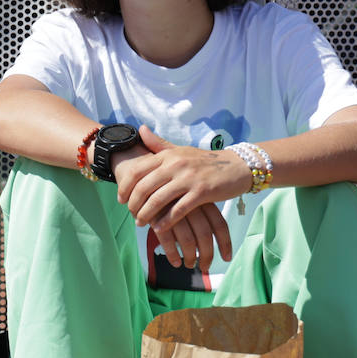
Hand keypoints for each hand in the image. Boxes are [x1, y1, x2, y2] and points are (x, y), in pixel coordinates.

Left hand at [113, 126, 237, 270]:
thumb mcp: (180, 150)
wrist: (236, 166)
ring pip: (158, 200)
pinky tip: (159, 229)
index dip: (125, 186)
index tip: (121, 199)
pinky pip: (178, 210)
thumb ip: (158, 143)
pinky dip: (166, 222)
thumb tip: (140, 129)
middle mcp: (175, 164)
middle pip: (144, 187)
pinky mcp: (202, 192)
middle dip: (134, 204)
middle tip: (131, 215)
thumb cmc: (203, 161)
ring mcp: (189, 178)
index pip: (137, 170)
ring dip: (146, 215)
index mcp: (167, 154)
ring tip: (141, 223)